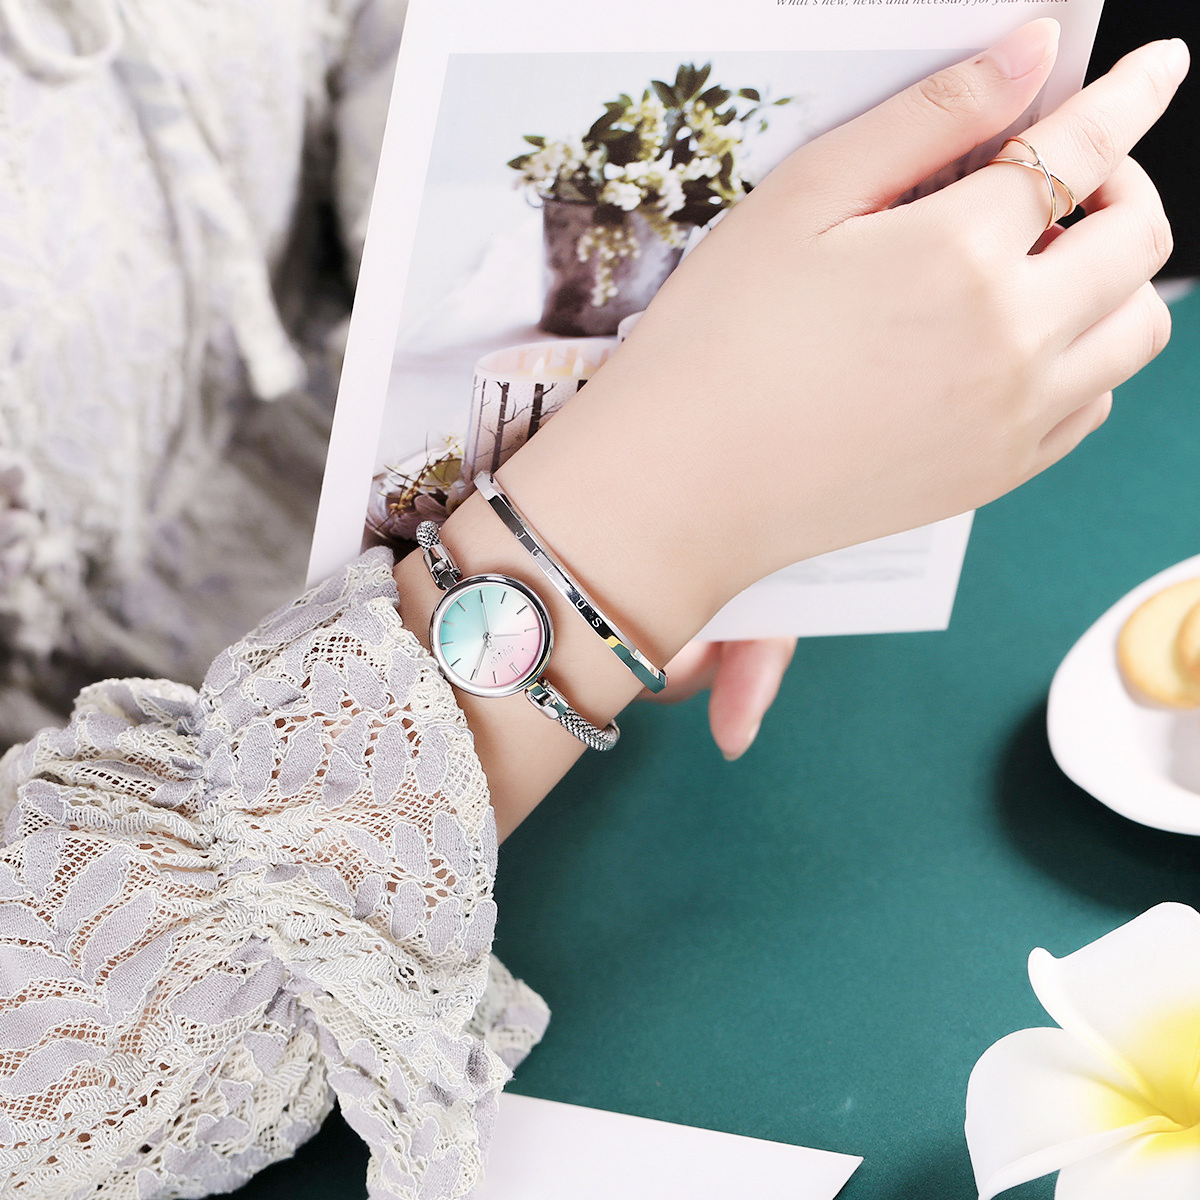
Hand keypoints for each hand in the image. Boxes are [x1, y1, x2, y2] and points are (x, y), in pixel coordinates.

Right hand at [406, 22, 1188, 837]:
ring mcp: (1013, 417)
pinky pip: (1093, 405)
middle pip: (1138, 238)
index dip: (1132, 93)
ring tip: (1041, 268)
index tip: (1158, 69)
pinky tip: (1018, 346)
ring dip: (1114, 278)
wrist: (681, 487)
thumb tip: (1029, 51)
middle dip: (1121, 185)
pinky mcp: (995, 474)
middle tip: (1064, 180)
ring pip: (1136, 329)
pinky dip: (1085, 359)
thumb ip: (927, 117)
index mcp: (960, 253)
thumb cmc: (715, 343)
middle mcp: (1012, 339)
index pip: (1087, 147)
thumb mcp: (801, 200)